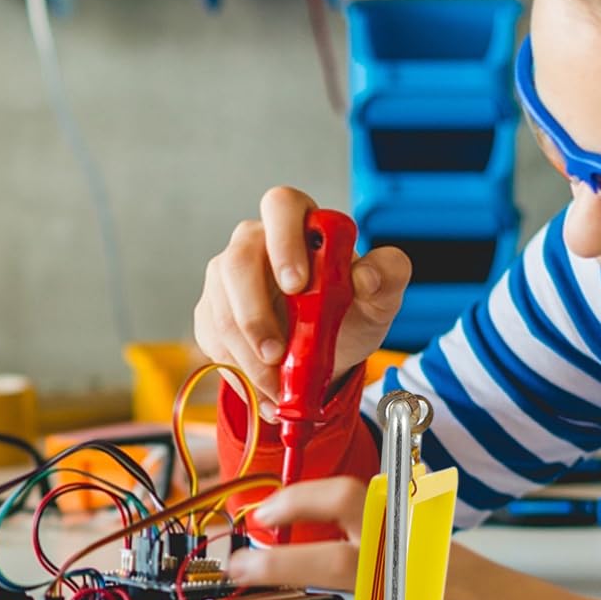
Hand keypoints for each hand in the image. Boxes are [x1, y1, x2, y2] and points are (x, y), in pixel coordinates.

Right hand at [194, 186, 411, 417]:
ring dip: (247, 356)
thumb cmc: (351, 313)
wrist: (328, 355)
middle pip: (236, 263)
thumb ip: (388, 277)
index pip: (281, 206)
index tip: (297, 285)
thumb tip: (366, 276)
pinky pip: (213, 341)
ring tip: (278, 388)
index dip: (284, 241)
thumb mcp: (381, 299)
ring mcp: (226, 279)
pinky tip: (264, 392)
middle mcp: (255, 243)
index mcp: (300, 225)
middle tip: (277, 355)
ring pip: (221, 310)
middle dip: (254, 315)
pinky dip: (238, 373)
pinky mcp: (212, 314)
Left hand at [228, 475, 591, 599]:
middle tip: (236, 574)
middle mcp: (408, 578)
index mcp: (416, 538)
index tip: (263, 513)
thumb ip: (392, 546)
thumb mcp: (447, 554)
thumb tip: (325, 546)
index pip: (347, 498)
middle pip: (319, 565)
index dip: (296, 500)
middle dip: (266, 570)